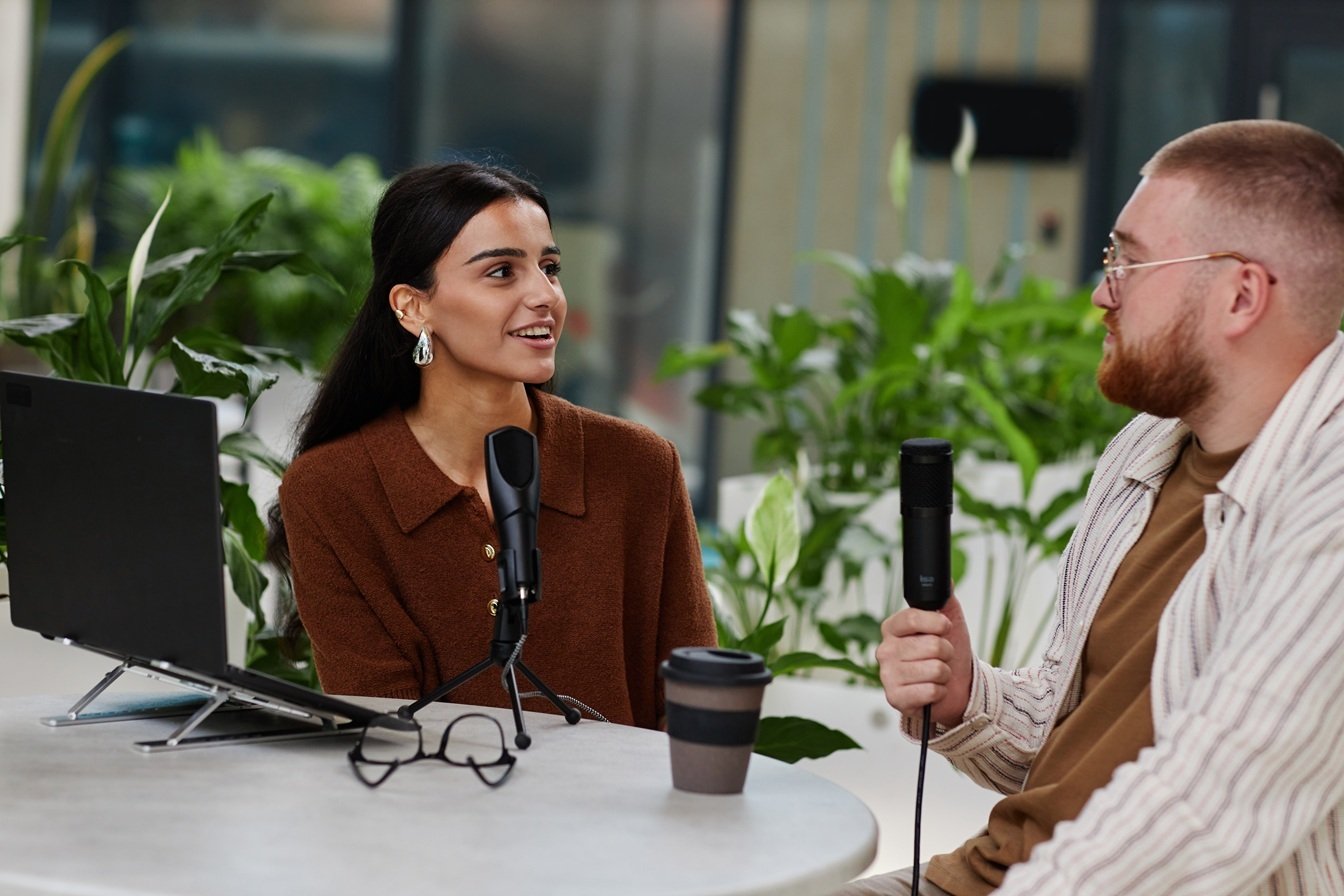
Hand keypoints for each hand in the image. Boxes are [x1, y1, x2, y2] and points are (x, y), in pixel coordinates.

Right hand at [875, 594, 973, 730]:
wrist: (956, 687)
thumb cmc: (948, 653)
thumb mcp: (949, 621)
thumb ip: (944, 598)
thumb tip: (948, 580)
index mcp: (892, 628)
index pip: (912, 618)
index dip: (937, 623)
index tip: (946, 627)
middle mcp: (885, 650)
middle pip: (930, 645)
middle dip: (946, 652)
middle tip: (941, 656)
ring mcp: (887, 675)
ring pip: (934, 669)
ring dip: (944, 673)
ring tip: (937, 674)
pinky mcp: (895, 698)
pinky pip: (931, 690)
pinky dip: (939, 692)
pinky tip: (932, 690)